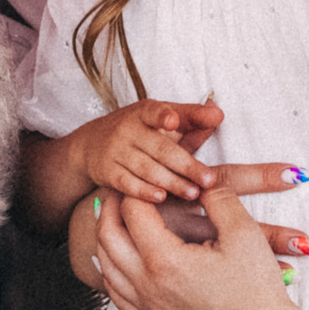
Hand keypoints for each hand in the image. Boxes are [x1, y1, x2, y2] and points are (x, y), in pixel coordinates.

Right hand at [72, 98, 225, 203]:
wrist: (90, 144)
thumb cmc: (136, 130)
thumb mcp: (159, 117)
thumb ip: (190, 117)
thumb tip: (218, 114)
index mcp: (144, 112)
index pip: (154, 111)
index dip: (163, 115)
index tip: (173, 120)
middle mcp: (127, 129)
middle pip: (160, 148)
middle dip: (186, 165)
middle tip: (208, 179)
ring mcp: (115, 151)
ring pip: (146, 168)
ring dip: (172, 182)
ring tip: (193, 193)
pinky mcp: (107, 171)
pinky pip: (127, 183)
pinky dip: (144, 191)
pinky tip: (161, 197)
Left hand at [91, 176, 308, 309]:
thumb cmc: (258, 292)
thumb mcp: (244, 233)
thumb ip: (219, 198)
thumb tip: (202, 183)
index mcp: (165, 260)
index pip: (134, 211)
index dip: (137, 187)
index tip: (146, 176)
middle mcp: (146, 285)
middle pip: (108, 236)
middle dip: (111, 207)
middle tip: (121, 189)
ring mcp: (146, 308)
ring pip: (106, 266)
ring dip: (106, 237)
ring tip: (115, 218)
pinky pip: (116, 294)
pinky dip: (111, 270)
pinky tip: (119, 261)